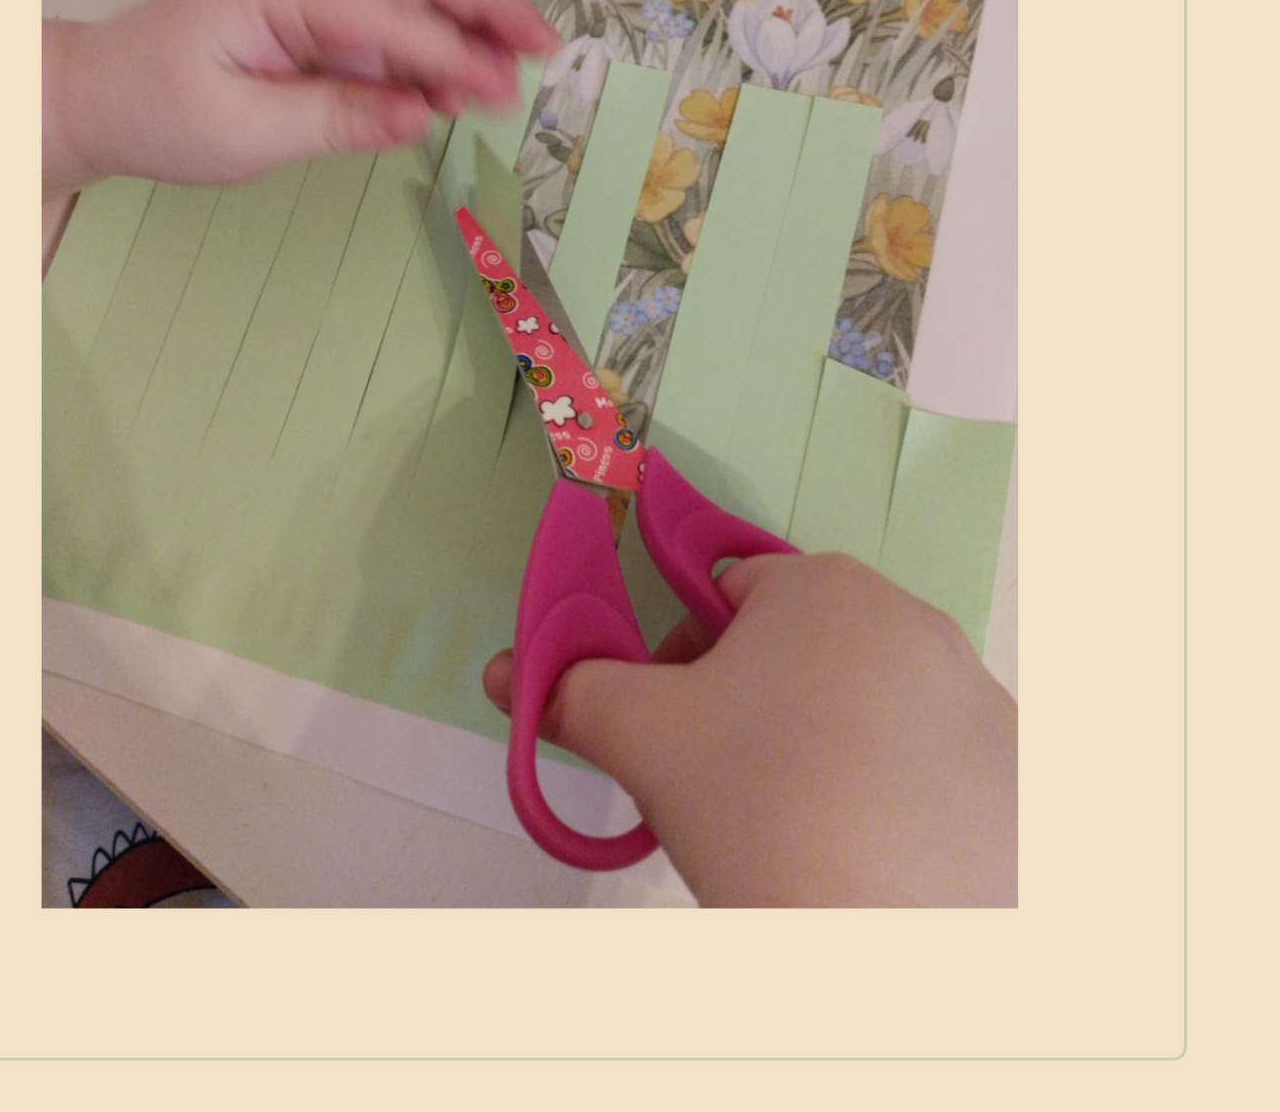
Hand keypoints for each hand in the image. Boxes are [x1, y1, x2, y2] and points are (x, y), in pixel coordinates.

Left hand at [42, 0, 558, 199]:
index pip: (385, 13)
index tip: (502, 91)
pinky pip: (384, 19)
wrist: (95, 97)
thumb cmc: (158, 114)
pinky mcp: (310, 15)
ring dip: (466, 21)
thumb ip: (338, 117)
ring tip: (516, 69)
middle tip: (544, 49)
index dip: (450, 51)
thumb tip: (421, 115)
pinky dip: (430, 44)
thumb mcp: (245, 133)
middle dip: (484, 5)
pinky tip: (459, 83)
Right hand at [483, 553, 1016, 906]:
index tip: (674, 727)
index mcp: (824, 585)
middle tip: (721, 780)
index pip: (726, 595)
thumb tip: (506, 671)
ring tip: (792, 822)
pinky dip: (888, 788)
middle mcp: (912, 618)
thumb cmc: (754, 800)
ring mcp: (975, 694)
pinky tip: (861, 847)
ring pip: (862, 703)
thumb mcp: (641, 735)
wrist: (888, 935)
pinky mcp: (1014, 770)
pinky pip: (925, 759)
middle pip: (800, 647)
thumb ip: (571, 689)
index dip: (683, 658)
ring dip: (819, 741)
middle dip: (750, 701)